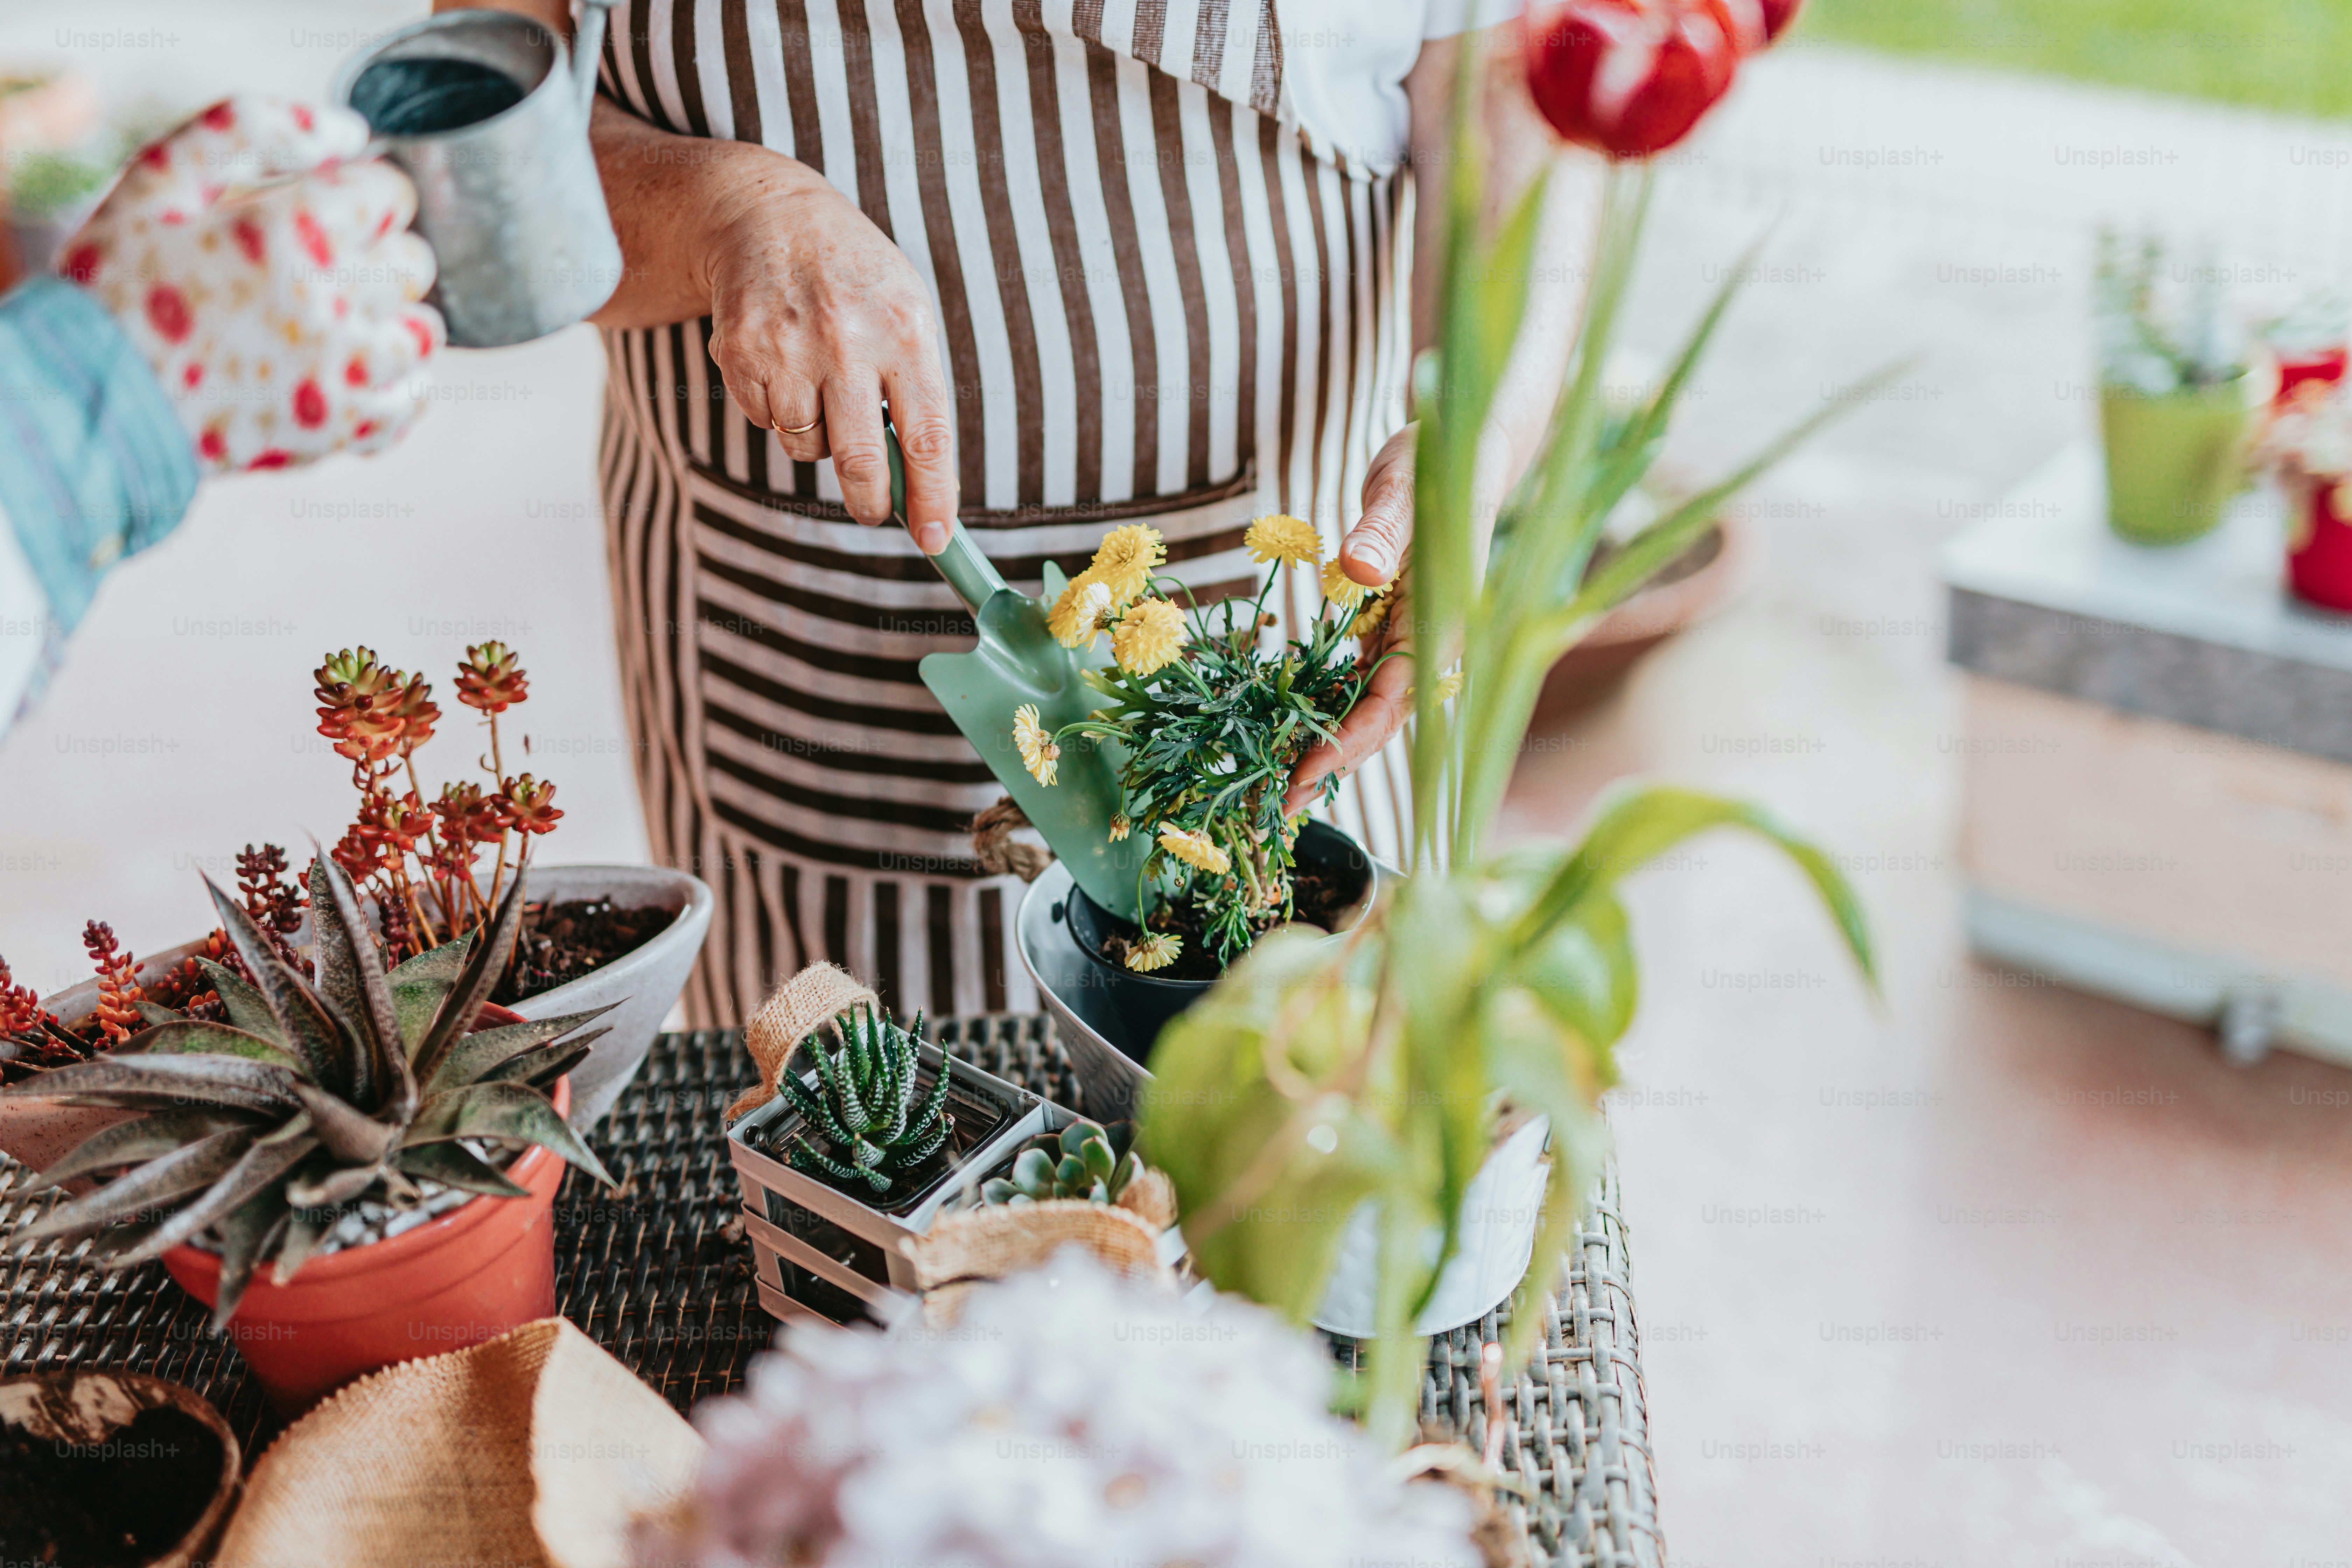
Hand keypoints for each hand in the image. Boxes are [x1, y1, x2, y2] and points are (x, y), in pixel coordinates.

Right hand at [60, 96, 444, 473]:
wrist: (94, 395)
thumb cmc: (118, 281)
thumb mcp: (160, 177)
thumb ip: (249, 130)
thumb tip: (348, 131)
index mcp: (290, 232)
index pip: (389, 193)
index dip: (362, 195)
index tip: (332, 208)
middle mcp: (329, 303)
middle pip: (413, 262)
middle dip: (376, 254)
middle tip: (322, 265)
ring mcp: (340, 373)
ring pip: (422, 333)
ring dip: (391, 319)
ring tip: (340, 318)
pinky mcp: (339, 428)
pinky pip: (411, 402)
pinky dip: (398, 385)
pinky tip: (358, 369)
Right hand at [698, 164, 956, 552]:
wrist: (768, 214)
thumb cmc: (855, 278)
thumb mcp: (907, 314)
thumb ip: (918, 393)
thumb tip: (920, 484)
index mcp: (906, 330)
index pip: (927, 438)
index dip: (933, 498)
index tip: (937, 540)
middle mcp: (848, 339)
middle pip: (861, 461)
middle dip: (871, 502)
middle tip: (873, 510)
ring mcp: (788, 347)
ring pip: (807, 448)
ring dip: (819, 440)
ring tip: (820, 385)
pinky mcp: (740, 353)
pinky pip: (767, 422)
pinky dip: (780, 412)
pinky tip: (783, 364)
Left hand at [1284, 425, 1416, 815]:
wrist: (1464, 447)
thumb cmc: (1442, 459)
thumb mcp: (1405, 484)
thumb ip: (1382, 527)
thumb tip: (1356, 567)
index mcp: (1441, 617)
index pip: (1393, 697)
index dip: (1349, 740)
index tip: (1305, 771)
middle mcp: (1431, 640)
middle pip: (1379, 720)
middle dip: (1330, 764)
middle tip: (1277, 810)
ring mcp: (1412, 639)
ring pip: (1368, 709)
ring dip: (1325, 748)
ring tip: (1276, 790)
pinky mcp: (1393, 630)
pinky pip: (1358, 682)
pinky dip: (1325, 711)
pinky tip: (1289, 736)